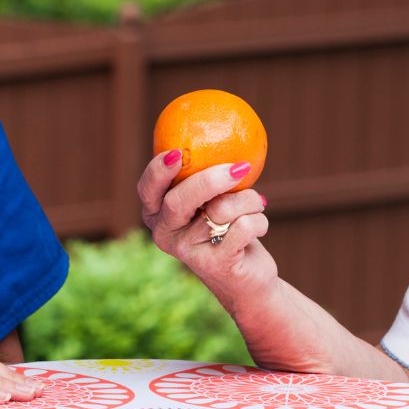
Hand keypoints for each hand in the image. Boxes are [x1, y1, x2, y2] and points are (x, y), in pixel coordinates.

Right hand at [138, 152, 270, 307]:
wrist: (247, 278)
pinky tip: (259, 227)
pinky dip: (260, 221)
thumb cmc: (228, 226)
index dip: (158, 171)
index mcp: (157, 213)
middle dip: (211, 180)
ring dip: (250, 200)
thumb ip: (207, 175)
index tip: (176, 153)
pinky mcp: (214, 266)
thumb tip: (224, 130)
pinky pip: (243, 227)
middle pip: (180, 199)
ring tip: (256, 204)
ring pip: (221, 209)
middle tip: (240, 167)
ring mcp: (187, 252)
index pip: (148, 189)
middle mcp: (164, 234)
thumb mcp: (213, 199)